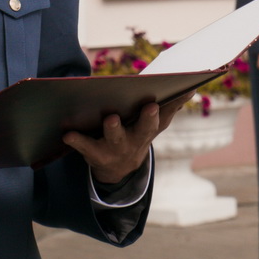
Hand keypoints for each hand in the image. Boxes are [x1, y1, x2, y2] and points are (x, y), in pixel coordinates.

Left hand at [64, 93, 190, 185]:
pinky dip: (77, 141)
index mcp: (149, 129)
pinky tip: (67, 134)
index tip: (185, 90)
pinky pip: (85, 147)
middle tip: (150, 106)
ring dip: (114, 129)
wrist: (118, 168)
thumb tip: (190, 89)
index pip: (165, 116)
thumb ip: (170, 106)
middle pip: (144, 129)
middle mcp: (135, 140)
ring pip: (115, 138)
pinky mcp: (94, 154)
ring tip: (111, 118)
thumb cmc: (136, 134)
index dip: (174, 104)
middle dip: (148, 118)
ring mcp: (115, 148)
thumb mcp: (154, 125)